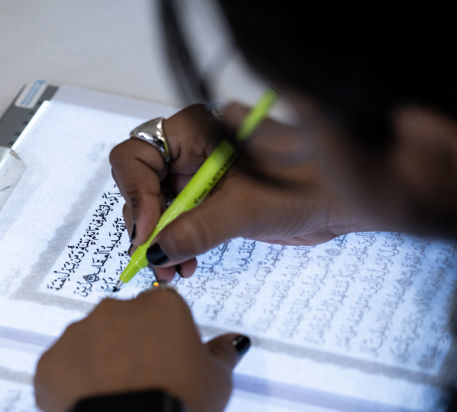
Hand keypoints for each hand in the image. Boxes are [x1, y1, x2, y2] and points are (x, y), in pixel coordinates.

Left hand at [34, 289, 249, 411]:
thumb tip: (235, 341)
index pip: (161, 313)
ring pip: (89, 344)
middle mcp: (115, 308)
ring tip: (114, 398)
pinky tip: (89, 405)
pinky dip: (71, 385)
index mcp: (159, 305)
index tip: (167, 366)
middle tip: (140, 384)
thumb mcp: (217, 380)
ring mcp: (78, 332)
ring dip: (98, 364)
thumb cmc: (180, 401)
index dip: (164, 342)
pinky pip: (61, 369)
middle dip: (128, 348)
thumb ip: (223, 353)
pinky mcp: (50, 360)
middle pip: (122, 325)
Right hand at [110, 103, 378, 280]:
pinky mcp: (207, 199)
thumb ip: (197, 229)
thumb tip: (155, 252)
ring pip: (156, 208)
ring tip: (171, 271)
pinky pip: (176, 222)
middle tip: (155, 261)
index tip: (148, 234)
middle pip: (141, 184)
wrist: (341, 199)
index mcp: (194, 130)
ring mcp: (196, 174)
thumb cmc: (305, 184)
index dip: (136, 195)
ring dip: (159, 242)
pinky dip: (175, 245)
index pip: (137, 155)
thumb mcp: (246, 208)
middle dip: (146, 225)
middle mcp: (189, 148)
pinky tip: (184, 265)